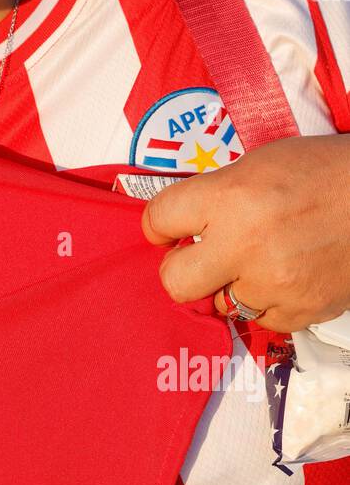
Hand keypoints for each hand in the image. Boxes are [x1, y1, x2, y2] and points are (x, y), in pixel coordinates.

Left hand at [141, 134, 349, 330]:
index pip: (159, 220)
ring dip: (232, 285)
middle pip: (175, 282)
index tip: (166, 230)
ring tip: (260, 259)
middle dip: (181, 269)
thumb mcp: (259, 165)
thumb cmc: (324, 173)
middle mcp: (246, 244)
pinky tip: (288, 273)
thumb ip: (215, 196)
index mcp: (230, 197)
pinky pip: (263, 319)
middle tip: (199, 257)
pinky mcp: (301, 311)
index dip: (159, 226)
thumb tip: (181, 226)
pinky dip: (269, 301)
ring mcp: (274, 283)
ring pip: (221, 304)